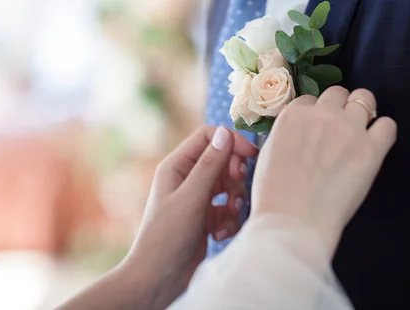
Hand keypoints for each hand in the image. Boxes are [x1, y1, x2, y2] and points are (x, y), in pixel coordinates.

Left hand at [122, 126, 257, 308]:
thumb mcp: (191, 197)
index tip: (250, 154)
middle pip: (222, 160)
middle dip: (234, 174)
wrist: (158, 278)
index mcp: (177, 165)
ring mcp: (197, 197)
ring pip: (229, 184)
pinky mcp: (206, 217)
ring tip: (229, 216)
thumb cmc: (166, 236)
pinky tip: (220, 234)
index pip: (208, 137)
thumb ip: (209, 165)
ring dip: (235, 199)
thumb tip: (224, 132)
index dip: (231, 141)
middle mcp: (186, 177)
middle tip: (236, 187)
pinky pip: (227, 207)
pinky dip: (229, 218)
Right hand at [251, 87, 396, 255]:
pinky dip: (383, 131)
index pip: (310, 99)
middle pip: (338, 93)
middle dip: (339, 107)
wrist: (293, 222)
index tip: (317, 128)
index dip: (315, 113)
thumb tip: (300, 134)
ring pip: (365, 99)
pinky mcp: (371, 149)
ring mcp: (349, 129)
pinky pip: (388, 125)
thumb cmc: (273, 196)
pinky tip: (376, 144)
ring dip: (363, 111)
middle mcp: (322, 114)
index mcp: (293, 115)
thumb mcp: (268, 153)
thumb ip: (287, 134)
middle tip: (340, 128)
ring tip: (360, 131)